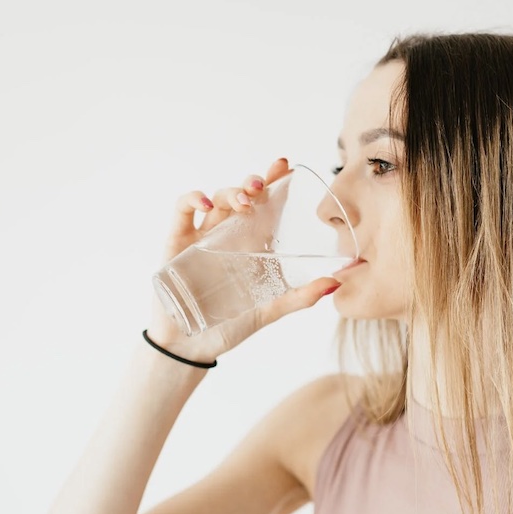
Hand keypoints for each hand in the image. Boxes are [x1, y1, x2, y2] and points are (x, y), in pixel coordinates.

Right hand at [147, 158, 341, 363]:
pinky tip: (206, 205)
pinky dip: (192, 200)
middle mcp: (228, 235)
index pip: (265, 205)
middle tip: (263, 184)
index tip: (286, 166)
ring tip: (244, 200)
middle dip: (253, 183)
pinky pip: (182, 211)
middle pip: (241, 196)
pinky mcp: (176, 243)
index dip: (275, 182)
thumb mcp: (269, 310)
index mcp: (251, 244)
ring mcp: (201, 236)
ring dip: (230, 192)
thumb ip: (300, 297)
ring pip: (215, 199)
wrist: (192, 347)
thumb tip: (336, 283)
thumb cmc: (229, 326)